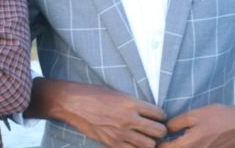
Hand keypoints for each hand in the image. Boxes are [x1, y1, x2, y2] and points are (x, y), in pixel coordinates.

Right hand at [29, 79, 166, 146]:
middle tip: (155, 128)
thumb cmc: (94, 94)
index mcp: (131, 103)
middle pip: (159, 131)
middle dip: (160, 130)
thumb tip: (148, 111)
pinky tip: (132, 143)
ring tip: (145, 137)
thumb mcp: (117, 92)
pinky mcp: (112, 143)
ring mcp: (121, 133)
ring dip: (150, 141)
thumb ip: (133, 103)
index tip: (157, 116)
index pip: (159, 114)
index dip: (161, 116)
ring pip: (149, 144)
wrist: (73, 103)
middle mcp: (129, 119)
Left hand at [159, 95, 234, 147]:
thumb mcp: (194, 115)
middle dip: (164, 147)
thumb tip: (163, 130)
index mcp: (189, 144)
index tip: (149, 140)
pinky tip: (184, 142)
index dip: (155, 145)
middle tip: (156, 142)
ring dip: (176, 147)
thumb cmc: (219, 116)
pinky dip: (187, 147)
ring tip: (172, 140)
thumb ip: (176, 123)